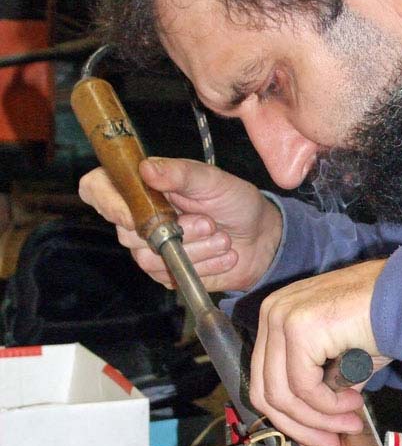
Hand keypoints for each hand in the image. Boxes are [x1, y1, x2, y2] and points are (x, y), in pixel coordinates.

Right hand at [78, 157, 282, 291]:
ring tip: (223, 238)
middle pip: (127, 233)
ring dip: (194, 250)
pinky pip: (171, 276)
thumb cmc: (233, 201)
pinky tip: (224, 255)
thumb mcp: (211, 180)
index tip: (132, 213)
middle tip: (209, 223)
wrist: (260, 236)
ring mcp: (150, 249)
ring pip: (151, 259)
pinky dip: (203, 266)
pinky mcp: (167, 274)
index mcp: (141, 187)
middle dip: (174, 231)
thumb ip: (179, 173)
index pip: (96, 189)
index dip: (106, 202)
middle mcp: (138, 218)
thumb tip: (147, 168)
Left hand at [250, 260, 390, 445]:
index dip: (292, 419)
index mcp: (277, 316)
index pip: (265, 380)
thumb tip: (317, 426)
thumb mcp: (341, 361)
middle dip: (302, 427)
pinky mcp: (298, 328)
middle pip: (266, 392)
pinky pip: (304, 387)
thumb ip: (323, 388)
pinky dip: (328, 405)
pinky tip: (354, 401)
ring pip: (282, 395)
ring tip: (351, 421)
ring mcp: (281, 317)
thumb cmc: (382, 322)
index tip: (321, 438)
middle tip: (333, 444)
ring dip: (319, 419)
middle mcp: (272, 312)